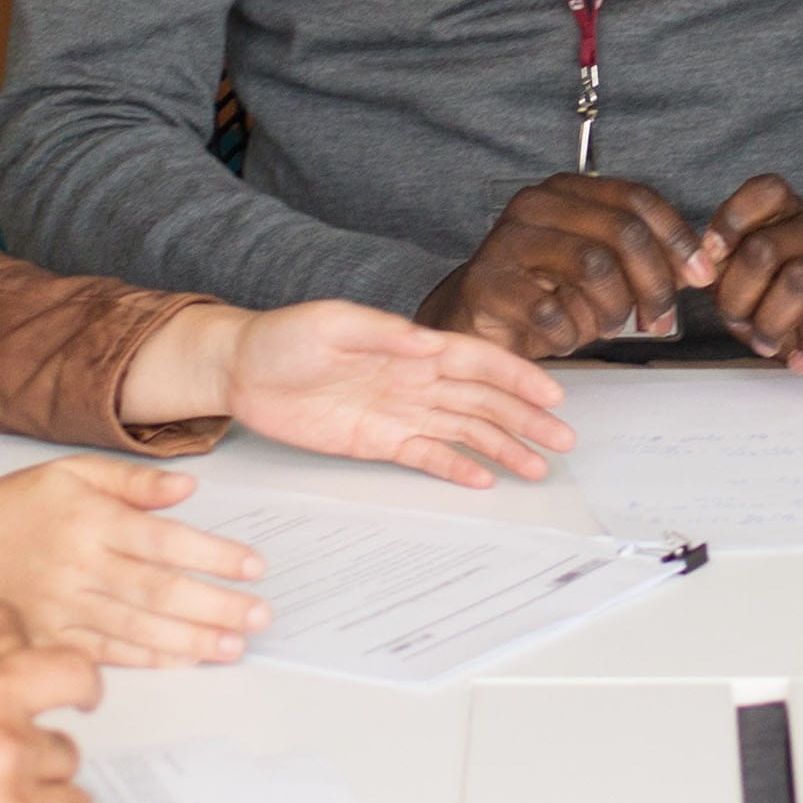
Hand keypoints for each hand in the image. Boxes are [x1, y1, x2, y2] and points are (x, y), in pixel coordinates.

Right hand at [0, 455, 268, 666]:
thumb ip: (132, 481)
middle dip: (216, 605)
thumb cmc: (12, 508)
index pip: (164, 540)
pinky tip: (185, 660)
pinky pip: (107, 653)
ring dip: (192, 639)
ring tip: (235, 644)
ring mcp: (64, 607)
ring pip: (139, 627)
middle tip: (260, 615)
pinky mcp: (51, 638)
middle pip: (159, 590)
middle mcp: (79, 565)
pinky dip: (149, 658)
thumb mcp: (70, 473)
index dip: (214, 556)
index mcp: (89, 520)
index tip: (254, 566)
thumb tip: (187, 488)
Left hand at [215, 300, 572, 484]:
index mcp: (410, 347)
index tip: (550, 396)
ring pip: (463, 431)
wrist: (241, 370)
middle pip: (482, 401)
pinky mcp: (377, 440)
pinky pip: (426, 455)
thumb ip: (384, 334)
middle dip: (524, 420)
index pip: (477, 362)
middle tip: (561, 441)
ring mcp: (399, 412)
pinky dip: (455, 467)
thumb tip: (430, 344)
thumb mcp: (332, 323)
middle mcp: (413, 380)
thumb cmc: (283, 336)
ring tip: (535, 468)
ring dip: (501, 448)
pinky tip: (483, 479)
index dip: (517, 378)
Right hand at [418, 173, 719, 357]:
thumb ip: (648, 261)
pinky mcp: (488, 283)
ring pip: (593, 266)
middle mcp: (536, 205)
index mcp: (567, 190)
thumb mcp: (603, 270)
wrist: (477, 319)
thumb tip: (701, 266)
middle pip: (622, 232)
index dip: (678, 238)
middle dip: (653, 283)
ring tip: (606, 328)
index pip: (637, 199)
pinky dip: (570, 333)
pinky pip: (551, 310)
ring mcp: (507, 241)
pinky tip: (566, 338)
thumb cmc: (544, 292)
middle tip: (659, 320)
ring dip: (613, 309)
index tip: (701, 276)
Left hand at [698, 177, 802, 372]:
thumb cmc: (800, 308)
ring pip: (800, 280)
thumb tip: (698, 270)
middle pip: (765, 248)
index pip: (766, 190)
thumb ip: (725, 271)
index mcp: (792, 217)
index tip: (713, 259)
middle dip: (738, 296)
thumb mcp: (753, 285)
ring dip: (771, 322)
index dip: (732, 220)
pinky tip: (802, 360)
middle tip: (739, 324)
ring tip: (766, 345)